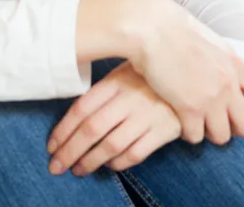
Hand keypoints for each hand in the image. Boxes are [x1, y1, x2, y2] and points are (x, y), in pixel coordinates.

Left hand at [47, 62, 180, 176]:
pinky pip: (135, 153)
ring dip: (90, 161)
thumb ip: (102, 92)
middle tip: (56, 166)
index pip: (81, 109)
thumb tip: (74, 117)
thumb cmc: (150, 76)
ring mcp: (146, 115)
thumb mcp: (124, 73)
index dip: (63, 130)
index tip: (51, 146)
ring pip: (111, 144)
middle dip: (70, 151)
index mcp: (114, 82)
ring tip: (77, 170)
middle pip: (91, 130)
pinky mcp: (163, 130)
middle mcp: (128, 99)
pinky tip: (108, 166)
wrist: (192, 76)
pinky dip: (118, 163)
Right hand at [129, 0, 243, 144]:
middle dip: (231, 127)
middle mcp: (229, 83)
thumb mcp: (207, 39)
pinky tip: (178, 119)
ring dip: (207, 131)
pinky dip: (186, 132)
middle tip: (213, 119)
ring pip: (222, 137)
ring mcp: (211, 98)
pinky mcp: (189, 108)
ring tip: (193, 121)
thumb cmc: (171, 26)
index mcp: (235, 63)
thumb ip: (219, 60)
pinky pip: (195, 136)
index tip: (232, 103)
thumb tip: (217, 68)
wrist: (151, 27)